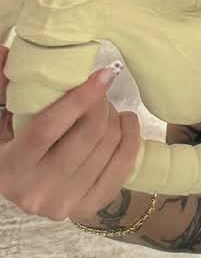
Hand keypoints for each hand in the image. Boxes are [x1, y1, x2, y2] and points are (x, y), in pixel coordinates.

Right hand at [0, 42, 141, 222]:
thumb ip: (3, 86)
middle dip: (101, 104)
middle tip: (100, 91)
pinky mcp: (88, 207)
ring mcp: (64, 204)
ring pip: (109, 147)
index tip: (103, 73)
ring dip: (116, 118)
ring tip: (108, 108)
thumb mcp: (3, 119)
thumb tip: (4, 50)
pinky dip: (131, 139)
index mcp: (10, 168)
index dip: (79, 98)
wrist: (26, 187)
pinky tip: (125, 123)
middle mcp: (36, 192)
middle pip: (88, 135)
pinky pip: (124, 167)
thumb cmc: (14, 145)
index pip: (49, 128)